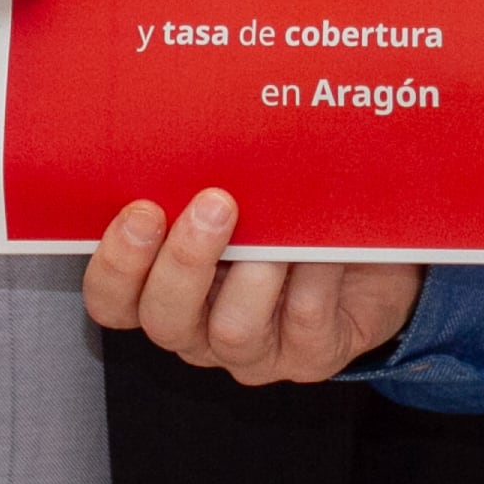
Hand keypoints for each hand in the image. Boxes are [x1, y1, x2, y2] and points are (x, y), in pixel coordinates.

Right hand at [83, 190, 422, 385]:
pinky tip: (328, 243)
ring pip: (233, 331)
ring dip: (256, 274)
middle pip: (164, 319)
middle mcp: (200, 329)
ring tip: (281, 231)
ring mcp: (255, 351)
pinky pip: (304, 321)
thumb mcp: (243, 192)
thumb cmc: (290, 214)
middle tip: (215, 204)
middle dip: (184, 261)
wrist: (370, 256)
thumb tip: (199, 126)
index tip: (141, 209)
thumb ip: (208, 174)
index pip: (113, 298)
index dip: (116, 264)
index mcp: (166, 289)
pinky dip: (315, 274)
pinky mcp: (311, 356)